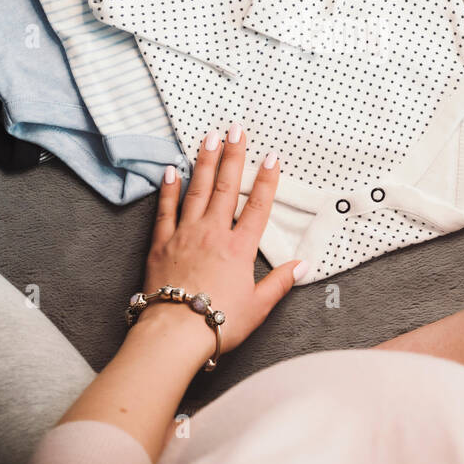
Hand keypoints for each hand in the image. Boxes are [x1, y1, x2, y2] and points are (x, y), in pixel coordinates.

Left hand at [141, 124, 304, 360]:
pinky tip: (171, 170)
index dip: (266, 180)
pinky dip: (169, 189)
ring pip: (196, 190)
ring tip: (209, 137)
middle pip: (225, 187)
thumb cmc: (217, 322)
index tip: (271, 157)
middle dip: (233, 155)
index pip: (257, 206)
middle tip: (236, 129)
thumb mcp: (258, 307)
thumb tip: (302, 266)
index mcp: (239, 249)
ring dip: (204, 161)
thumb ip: (280, 283)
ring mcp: (185, 235)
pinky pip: (165, 210)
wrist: (174, 334)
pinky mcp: (161, 244)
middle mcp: (213, 234)